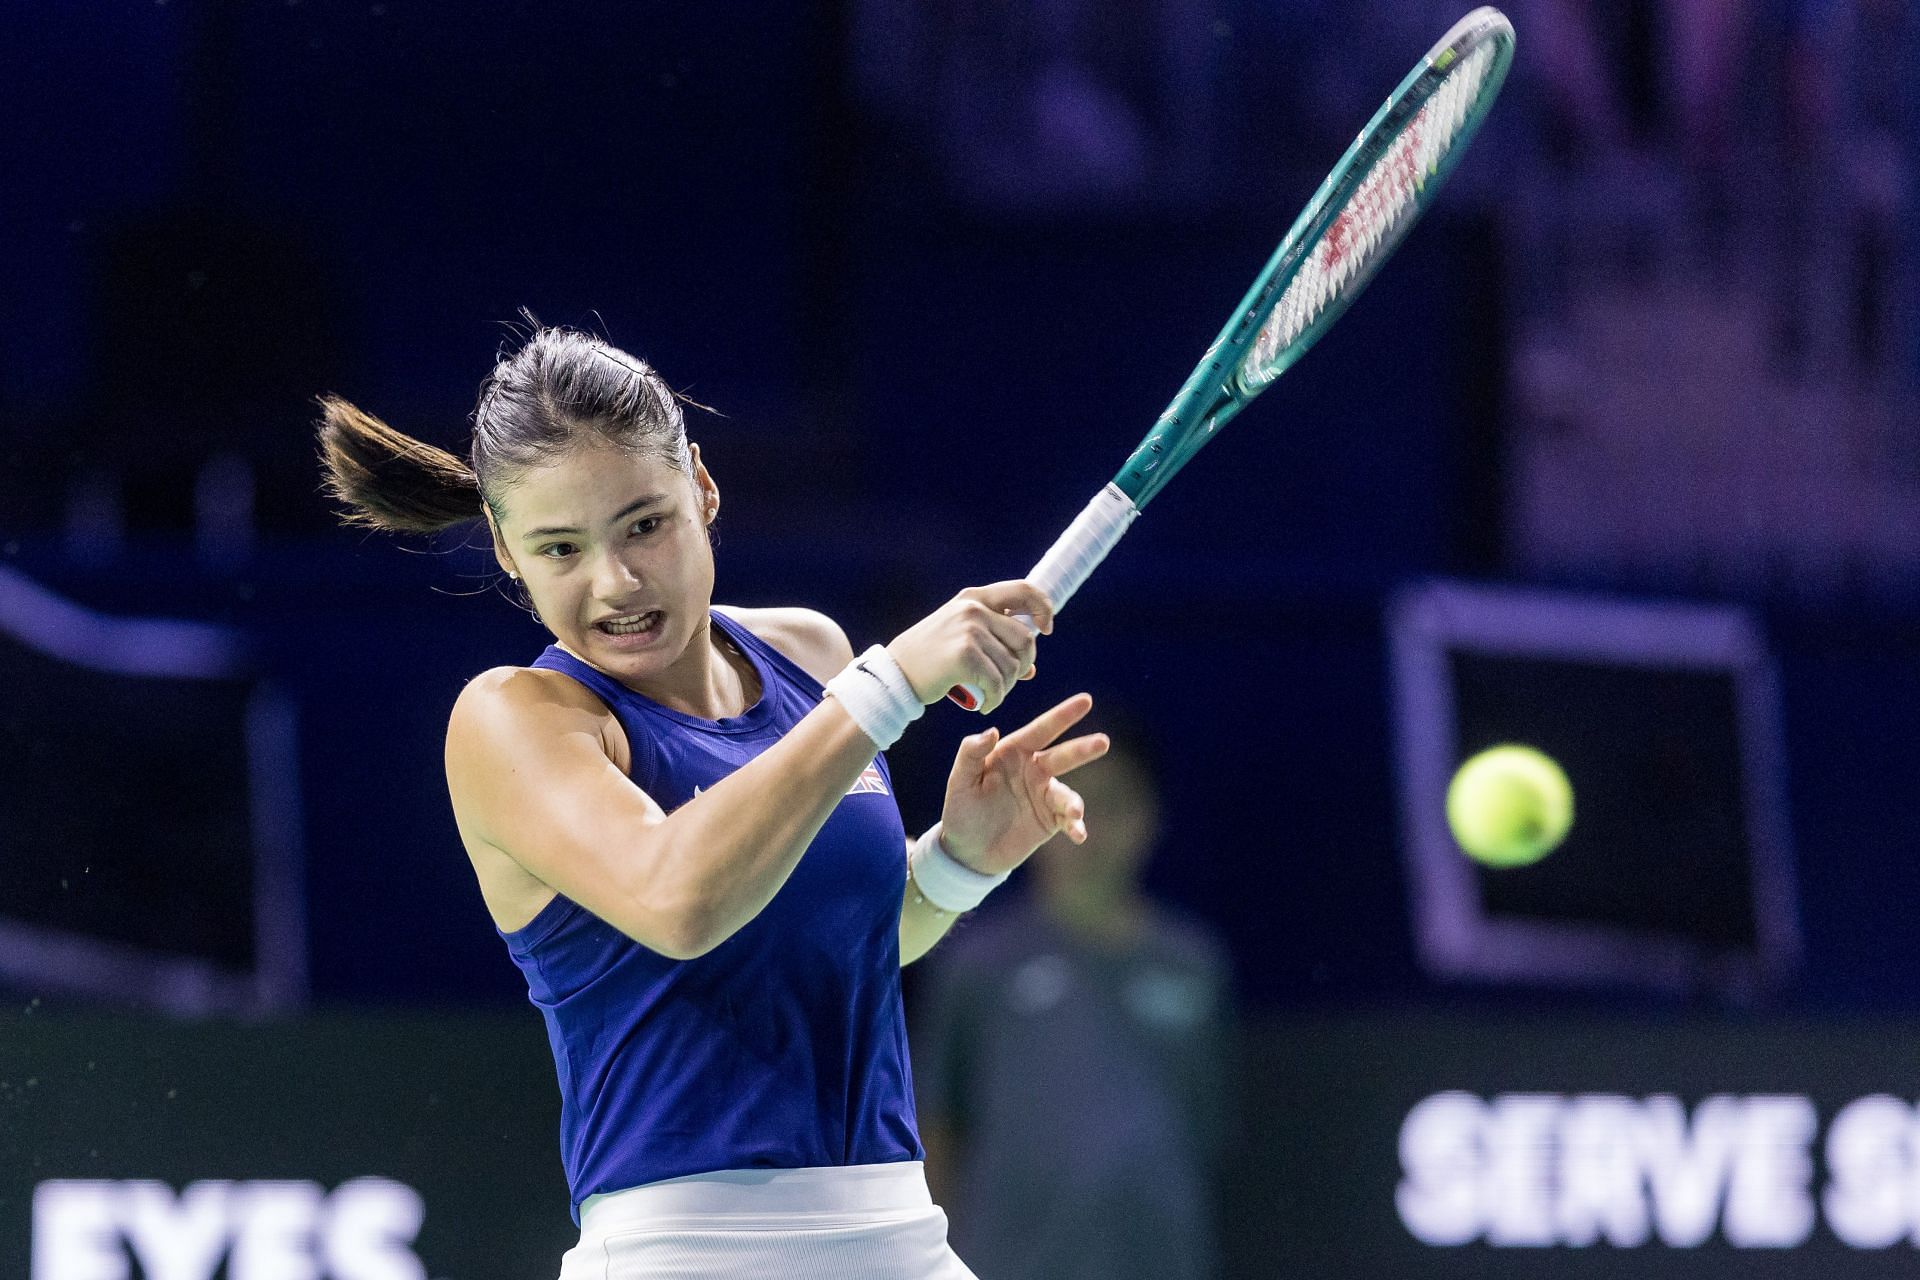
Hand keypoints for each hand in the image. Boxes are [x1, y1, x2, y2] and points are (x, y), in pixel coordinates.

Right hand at [886, 581, 1054, 713]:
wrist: (895, 674)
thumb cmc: (930, 659)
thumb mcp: (961, 637)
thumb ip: (994, 642)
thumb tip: (1031, 667)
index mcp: (974, 598)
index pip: (1024, 590)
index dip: (1043, 607)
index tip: (1046, 630)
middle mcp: (974, 609)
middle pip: (1025, 638)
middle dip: (1023, 665)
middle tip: (1007, 682)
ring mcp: (969, 630)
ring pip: (1013, 666)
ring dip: (1006, 687)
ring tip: (991, 695)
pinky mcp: (964, 655)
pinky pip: (998, 683)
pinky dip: (996, 700)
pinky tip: (985, 705)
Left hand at [938, 693, 1108, 875]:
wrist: (967, 851)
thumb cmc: (961, 810)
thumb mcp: (960, 781)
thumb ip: (971, 754)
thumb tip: (992, 731)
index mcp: (1013, 753)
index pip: (1040, 730)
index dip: (1062, 715)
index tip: (1086, 701)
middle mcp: (1033, 770)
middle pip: (1062, 756)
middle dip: (1083, 748)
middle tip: (1103, 742)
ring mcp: (1044, 795)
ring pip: (1066, 793)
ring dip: (1073, 802)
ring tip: (1074, 812)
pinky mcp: (1051, 821)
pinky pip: (1068, 820)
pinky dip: (1076, 825)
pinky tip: (1079, 834)